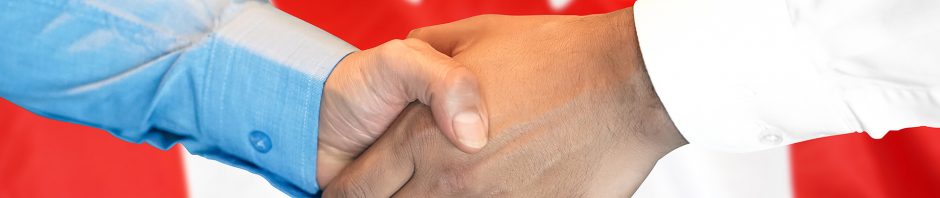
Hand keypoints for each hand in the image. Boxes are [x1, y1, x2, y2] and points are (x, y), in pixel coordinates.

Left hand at [324, 8, 686, 196]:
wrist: (626, 84)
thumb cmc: (558, 57)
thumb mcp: (476, 33)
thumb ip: (426, 52)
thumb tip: (408, 51)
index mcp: (421, 136)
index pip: (355, 190)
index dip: (344, 196)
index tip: (346, 194)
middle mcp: (449, 180)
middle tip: (391, 195)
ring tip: (445, 191)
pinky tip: (486, 194)